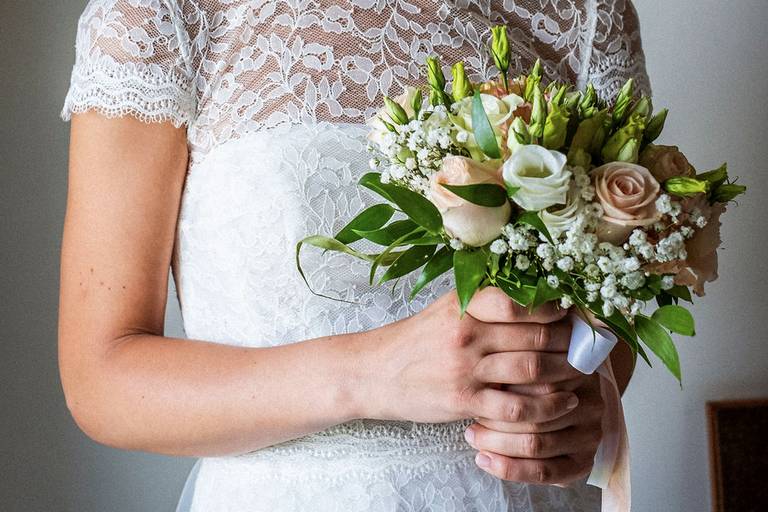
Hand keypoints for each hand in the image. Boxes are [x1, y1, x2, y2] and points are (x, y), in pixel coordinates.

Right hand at [360, 288, 582, 425]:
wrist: (374, 373)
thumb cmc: (415, 341)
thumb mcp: (445, 310)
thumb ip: (484, 303)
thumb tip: (534, 300)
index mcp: (464, 306)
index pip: (519, 301)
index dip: (553, 309)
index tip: (572, 315)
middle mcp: (466, 333)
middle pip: (534, 335)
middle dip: (568, 342)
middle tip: (587, 346)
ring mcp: (465, 368)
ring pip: (531, 368)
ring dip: (564, 371)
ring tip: (581, 373)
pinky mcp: (463, 400)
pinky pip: (516, 406)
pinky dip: (546, 407)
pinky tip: (562, 403)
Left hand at [464, 369, 604, 484]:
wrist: (569, 412)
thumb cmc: (537, 384)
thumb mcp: (532, 364)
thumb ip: (513, 363)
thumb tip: (478, 368)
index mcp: (577, 371)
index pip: (536, 375)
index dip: (501, 378)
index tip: (475, 379)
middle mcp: (588, 403)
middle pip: (535, 412)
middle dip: (495, 416)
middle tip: (471, 414)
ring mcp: (590, 435)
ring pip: (535, 444)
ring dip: (496, 443)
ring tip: (473, 436)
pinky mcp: (584, 462)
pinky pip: (543, 471)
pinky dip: (510, 468)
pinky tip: (485, 460)